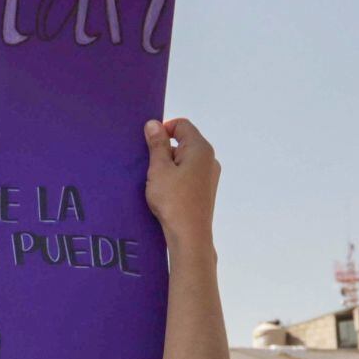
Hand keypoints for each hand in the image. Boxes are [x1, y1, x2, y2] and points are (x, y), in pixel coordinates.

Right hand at [143, 117, 218, 248]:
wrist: (189, 234)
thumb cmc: (173, 199)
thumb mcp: (159, 169)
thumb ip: (157, 145)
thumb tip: (154, 124)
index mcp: (200, 148)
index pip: (182, 125)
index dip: (163, 129)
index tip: (148, 145)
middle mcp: (209, 158)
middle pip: (184, 141)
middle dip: (164, 149)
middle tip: (148, 165)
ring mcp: (209, 175)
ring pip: (186, 159)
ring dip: (169, 165)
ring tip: (155, 181)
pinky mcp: (205, 189)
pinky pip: (189, 173)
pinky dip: (176, 176)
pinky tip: (165, 191)